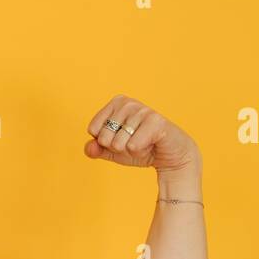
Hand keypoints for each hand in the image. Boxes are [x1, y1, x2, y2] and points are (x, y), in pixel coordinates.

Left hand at [82, 95, 199, 174]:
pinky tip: (151, 144)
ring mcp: (142, 110)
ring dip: (130, 151)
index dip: (106, 142)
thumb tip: (89, 147)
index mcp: (116, 103)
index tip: (123, 138)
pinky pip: (132, 146)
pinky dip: (140, 152)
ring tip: (144, 142)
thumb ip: (96, 149)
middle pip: (104, 138)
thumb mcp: (113, 150)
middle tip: (135, 142)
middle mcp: (128, 103)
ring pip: (118, 144)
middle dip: (118, 148)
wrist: (169, 156)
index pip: (93, 130)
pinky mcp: (155, 122)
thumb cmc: (140, 148)